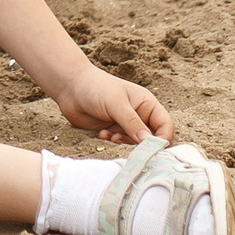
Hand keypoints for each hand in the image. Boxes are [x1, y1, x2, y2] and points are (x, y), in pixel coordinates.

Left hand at [51, 67, 171, 144]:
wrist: (70, 86)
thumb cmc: (96, 87)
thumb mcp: (116, 103)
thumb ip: (132, 123)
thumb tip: (148, 142)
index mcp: (147, 105)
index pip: (165, 126)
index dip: (161, 139)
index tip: (151, 148)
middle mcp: (139, 116)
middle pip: (151, 138)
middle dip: (139, 144)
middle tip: (123, 140)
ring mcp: (125, 124)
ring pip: (134, 143)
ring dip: (123, 143)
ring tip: (110, 136)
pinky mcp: (112, 131)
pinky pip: (119, 143)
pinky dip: (112, 142)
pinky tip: (102, 135)